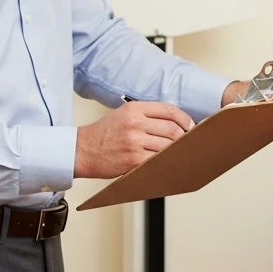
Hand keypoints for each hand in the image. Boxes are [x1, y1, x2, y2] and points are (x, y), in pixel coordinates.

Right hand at [74, 101, 193, 178]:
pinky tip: (165, 162)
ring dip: (175, 151)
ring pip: (168, 146)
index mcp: (134, 109)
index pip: (169, 110)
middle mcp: (135, 123)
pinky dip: (164, 161)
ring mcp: (135, 142)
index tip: (190, 126)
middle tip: (186, 142)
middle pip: (173, 129)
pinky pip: (158, 160)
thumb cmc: (104, 133)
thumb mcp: (123, 114)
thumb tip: (174, 121)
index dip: (184, 118)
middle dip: (183, 137)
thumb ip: (146, 114)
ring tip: (176, 153)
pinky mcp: (134, 159)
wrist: (83, 150)